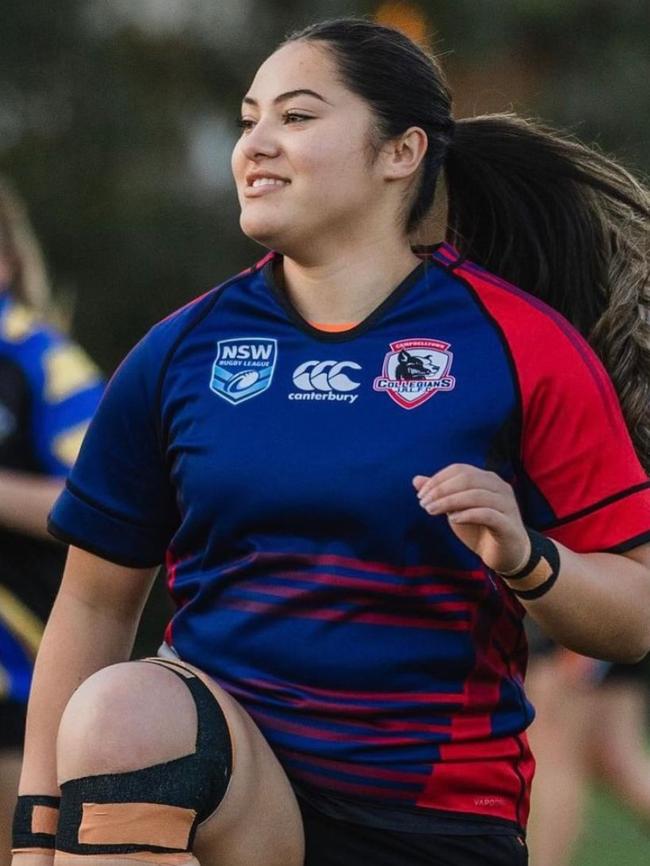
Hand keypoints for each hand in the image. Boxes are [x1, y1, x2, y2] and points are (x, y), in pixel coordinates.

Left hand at [413, 464, 529, 573]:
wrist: (505, 555)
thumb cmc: (479, 529)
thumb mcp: (455, 510)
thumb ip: (440, 494)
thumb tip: (416, 480)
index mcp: (487, 479)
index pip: (460, 470)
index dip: (438, 479)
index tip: (421, 494)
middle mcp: (500, 487)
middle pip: (468, 479)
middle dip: (441, 489)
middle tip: (423, 503)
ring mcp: (507, 504)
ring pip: (476, 495)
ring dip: (449, 502)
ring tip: (432, 511)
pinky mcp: (509, 524)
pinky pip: (488, 514)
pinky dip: (468, 514)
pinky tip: (453, 520)